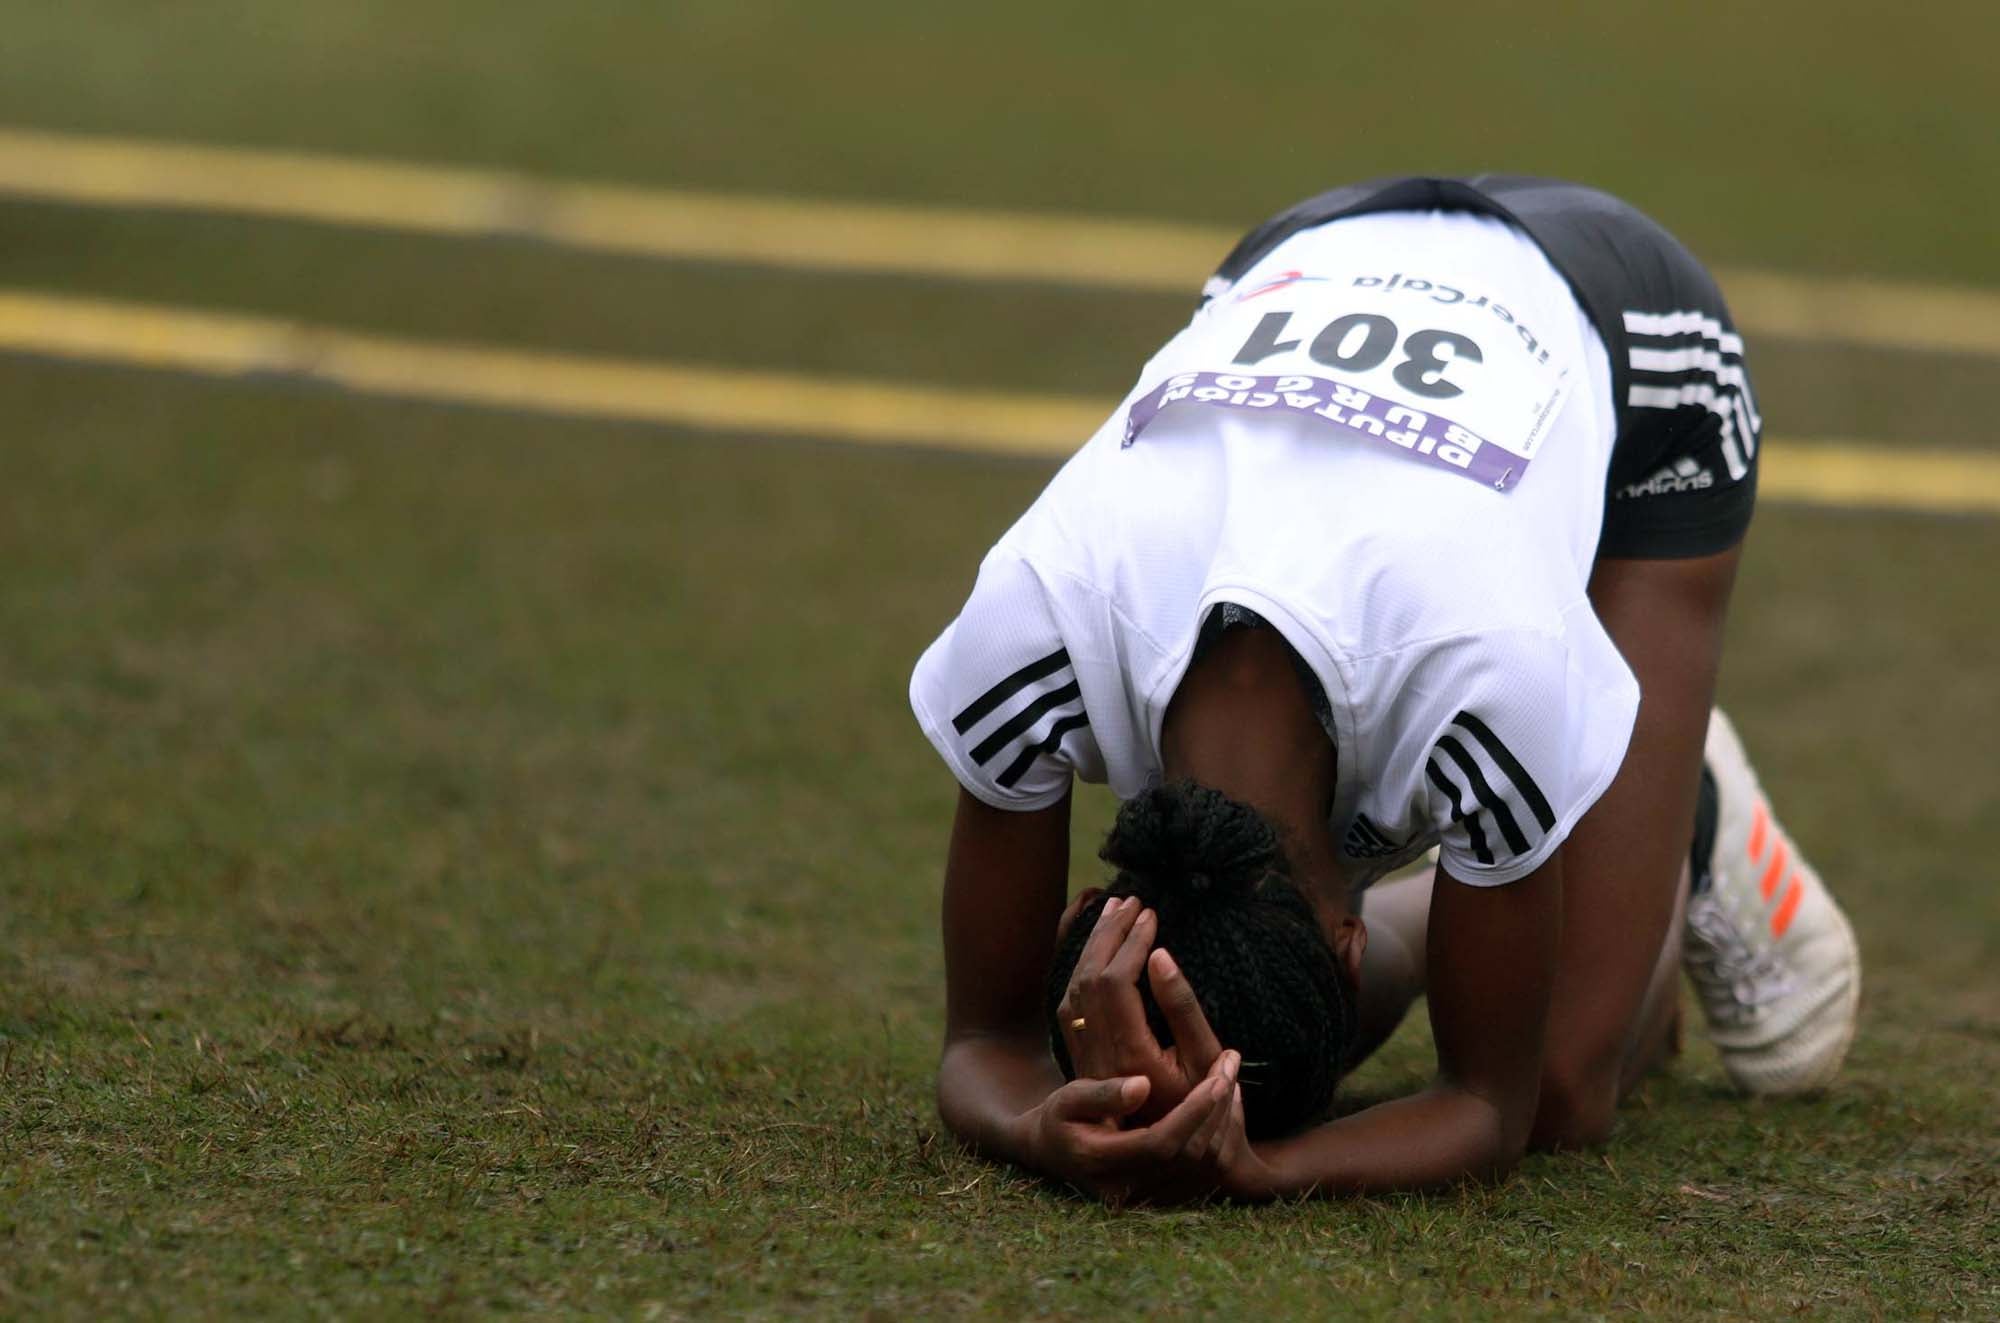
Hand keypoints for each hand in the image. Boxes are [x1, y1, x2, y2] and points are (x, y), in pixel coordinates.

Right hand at [1020, 1052, 1251, 1205]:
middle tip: (1229, 1065)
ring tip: (1229, 1080)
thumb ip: (1102, 1094)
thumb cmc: (1060, 1117)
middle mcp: (1126, 1191)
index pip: (1161, 1144)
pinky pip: (1204, 1173)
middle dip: (1216, 1109)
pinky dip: (1220, 1138)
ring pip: (1204, 1168)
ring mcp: (1146, 1201)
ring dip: (1224, 1123)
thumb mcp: (1069, 1097)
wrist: (1052, 1152)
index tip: (1215, 1077)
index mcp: (1100, 1164)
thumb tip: (1142, 1086)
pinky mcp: (1162, 1200)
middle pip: (1189, 1156)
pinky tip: (1222, 1105)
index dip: (1194, 1112)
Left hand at [1056, 897, 1224, 1122]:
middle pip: (1089, 978)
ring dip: (1091, 947)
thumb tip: (1159, 956)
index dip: (1131, 942)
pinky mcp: (1084, 1060)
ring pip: (1074, 989)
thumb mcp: (1207, 1059)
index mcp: (1130, 1055)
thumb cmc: (1204, 1105)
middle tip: (1131, 901)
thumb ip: (1182, 1007)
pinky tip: (1095, 949)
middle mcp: (1099, 1056)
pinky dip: (1080, 968)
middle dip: (1108, 934)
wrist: (1178, 1158)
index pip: (1116, 982)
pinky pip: (1070, 1003)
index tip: (1152, 914)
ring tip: (1113, 911)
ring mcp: (1087, 1059)